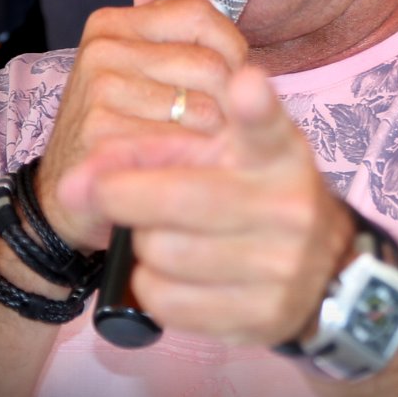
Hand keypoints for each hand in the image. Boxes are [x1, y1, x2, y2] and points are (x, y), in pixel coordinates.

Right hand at [37, 0, 247, 252]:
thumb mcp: (129, 68)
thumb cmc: (114, 124)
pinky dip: (200, 165)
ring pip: (204, 110)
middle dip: (232, 103)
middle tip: (224, 127)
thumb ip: (151, 24)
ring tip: (209, 150)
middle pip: (210, 64)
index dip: (233, 48)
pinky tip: (194, 173)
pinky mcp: (103, 138)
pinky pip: (184, 147)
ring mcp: (99, 93)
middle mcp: (102, 50)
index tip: (235, 79)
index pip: (201, 14)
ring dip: (219, 139)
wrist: (64, 193)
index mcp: (113, 24)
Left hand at [60, 57, 354, 346]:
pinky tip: (166, 270)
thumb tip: (76, 181)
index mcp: (281, 155)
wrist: (321, 268)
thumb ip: (160, 148)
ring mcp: (281, 265)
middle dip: (124, 194)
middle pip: (185, 197)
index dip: (256, 106)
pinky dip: (149, 283)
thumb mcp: (226, 155)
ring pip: (165, 252)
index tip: (244, 81)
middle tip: (105, 190)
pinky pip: (169, 301)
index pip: (268, 126)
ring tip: (156, 231)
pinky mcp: (263, 315)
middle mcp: (289, 206)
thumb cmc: (252, 194)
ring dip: (142, 241)